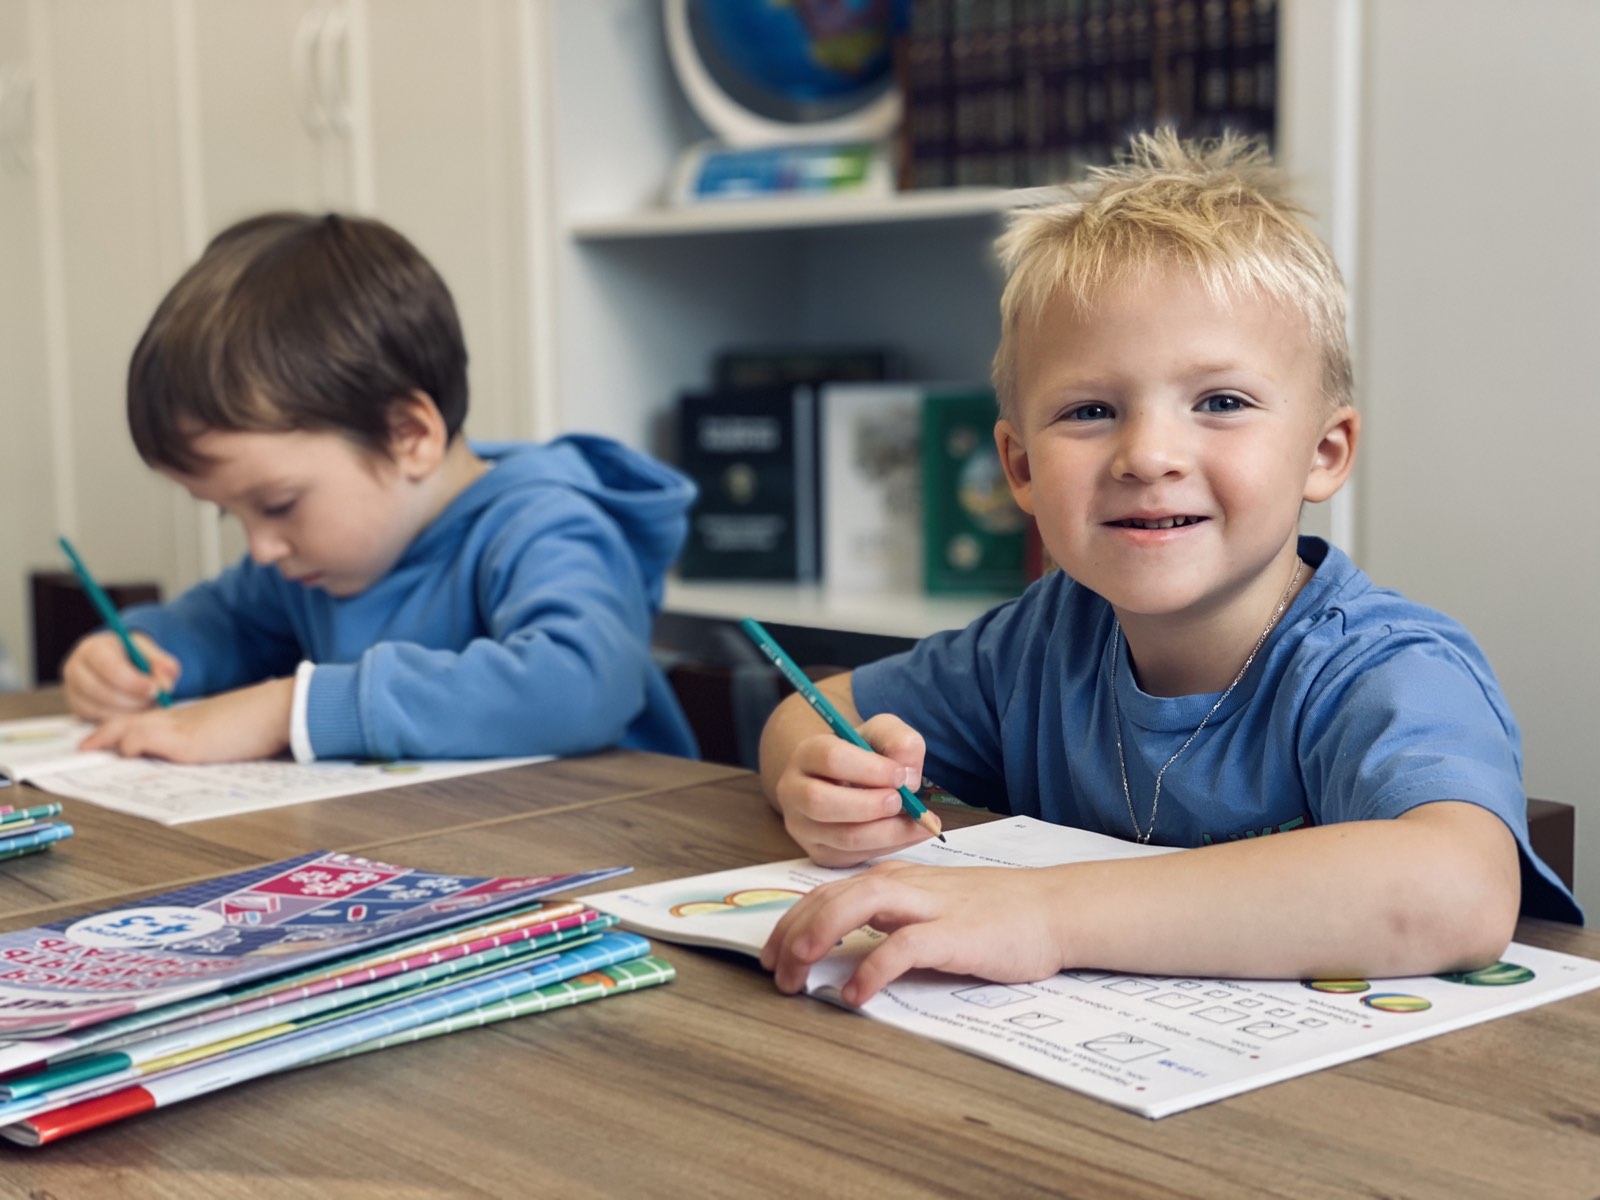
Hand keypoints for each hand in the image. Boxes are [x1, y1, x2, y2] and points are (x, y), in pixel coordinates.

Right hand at [62, 631, 180, 720]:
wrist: (121, 661)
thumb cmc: (136, 657)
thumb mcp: (153, 654)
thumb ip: (163, 665)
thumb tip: (163, 683)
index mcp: (94, 648)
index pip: (108, 667)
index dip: (133, 682)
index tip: (154, 690)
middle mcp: (76, 667)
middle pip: (100, 691)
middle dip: (132, 700)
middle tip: (154, 700)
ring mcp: (72, 689)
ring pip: (98, 709)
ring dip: (127, 712)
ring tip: (147, 705)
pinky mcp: (77, 707)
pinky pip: (96, 720)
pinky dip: (118, 720)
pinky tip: (134, 711)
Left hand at [80, 677, 294, 763]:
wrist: (281, 710)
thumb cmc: (265, 723)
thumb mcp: (230, 732)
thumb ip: (210, 740)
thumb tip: (203, 752)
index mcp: (191, 719)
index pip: (148, 721)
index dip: (124, 730)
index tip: (109, 740)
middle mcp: (181, 720)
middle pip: (130, 721)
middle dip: (104, 735)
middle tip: (86, 747)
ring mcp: (181, 729)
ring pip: (129, 728)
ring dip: (108, 740)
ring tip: (89, 751)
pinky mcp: (186, 742)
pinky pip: (143, 739)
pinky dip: (130, 745)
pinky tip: (127, 752)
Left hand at [759, 861, 1067, 1004]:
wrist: (1053, 909)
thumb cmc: (994, 913)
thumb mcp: (930, 907)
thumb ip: (890, 917)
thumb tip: (844, 940)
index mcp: (895, 879)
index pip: (825, 893)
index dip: (788, 923)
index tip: (768, 955)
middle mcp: (904, 886)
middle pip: (829, 898)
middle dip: (791, 935)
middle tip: (774, 976)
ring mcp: (929, 906)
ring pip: (856, 906)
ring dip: (817, 939)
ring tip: (798, 976)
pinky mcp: (954, 933)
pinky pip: (902, 947)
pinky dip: (871, 970)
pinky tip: (856, 994)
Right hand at [774, 713, 938, 866]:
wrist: (846, 782)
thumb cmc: (865, 755)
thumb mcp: (883, 734)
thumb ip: (900, 741)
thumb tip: (909, 778)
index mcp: (808, 754)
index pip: (831, 758)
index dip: (870, 769)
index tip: (901, 775)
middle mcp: (794, 791)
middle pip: (821, 802)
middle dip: (869, 805)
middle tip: (901, 802)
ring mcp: (802, 826)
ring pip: (842, 836)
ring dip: (886, 831)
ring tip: (918, 821)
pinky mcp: (819, 852)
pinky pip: (854, 856)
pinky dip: (888, 847)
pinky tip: (909, 834)